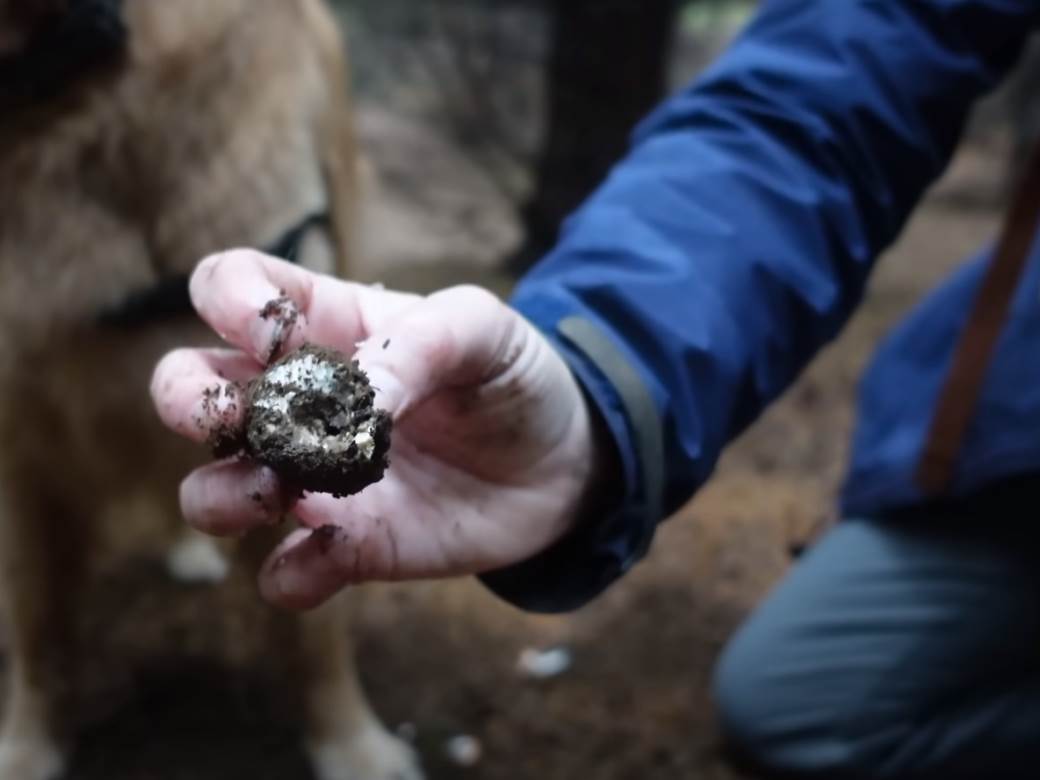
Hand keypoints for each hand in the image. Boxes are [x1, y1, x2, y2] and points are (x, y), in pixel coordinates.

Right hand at [151, 250, 601, 608]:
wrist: (564, 460)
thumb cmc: (513, 375)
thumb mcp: (482, 329)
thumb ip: (418, 344)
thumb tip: (357, 403)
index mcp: (326, 326)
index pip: (230, 287)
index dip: (230, 301)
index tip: (277, 335)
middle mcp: (301, 402)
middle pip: (186, 386)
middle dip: (186, 400)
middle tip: (244, 419)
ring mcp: (317, 478)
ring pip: (211, 490)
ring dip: (222, 494)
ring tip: (285, 487)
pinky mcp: (350, 546)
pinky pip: (284, 573)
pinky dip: (292, 571)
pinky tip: (339, 548)